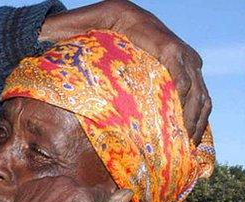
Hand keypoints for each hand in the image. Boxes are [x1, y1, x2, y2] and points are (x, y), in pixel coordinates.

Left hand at [3, 177, 131, 201]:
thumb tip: (127, 193)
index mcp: (85, 196)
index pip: (103, 194)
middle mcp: (67, 183)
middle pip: (82, 190)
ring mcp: (46, 182)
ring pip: (62, 188)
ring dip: (61, 200)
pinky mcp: (29, 186)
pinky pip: (44, 189)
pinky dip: (44, 199)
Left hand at [39, 0, 210, 142]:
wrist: (95, 16)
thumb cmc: (77, 24)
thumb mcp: (69, 24)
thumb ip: (61, 33)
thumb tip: (45, 44)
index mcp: (140, 26)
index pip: (170, 54)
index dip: (178, 83)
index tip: (175, 112)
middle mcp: (164, 36)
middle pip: (191, 72)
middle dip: (191, 107)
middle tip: (184, 138)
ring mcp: (174, 48)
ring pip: (198, 82)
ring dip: (199, 112)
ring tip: (191, 142)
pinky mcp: (176, 62)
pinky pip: (196, 86)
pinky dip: (199, 110)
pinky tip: (193, 134)